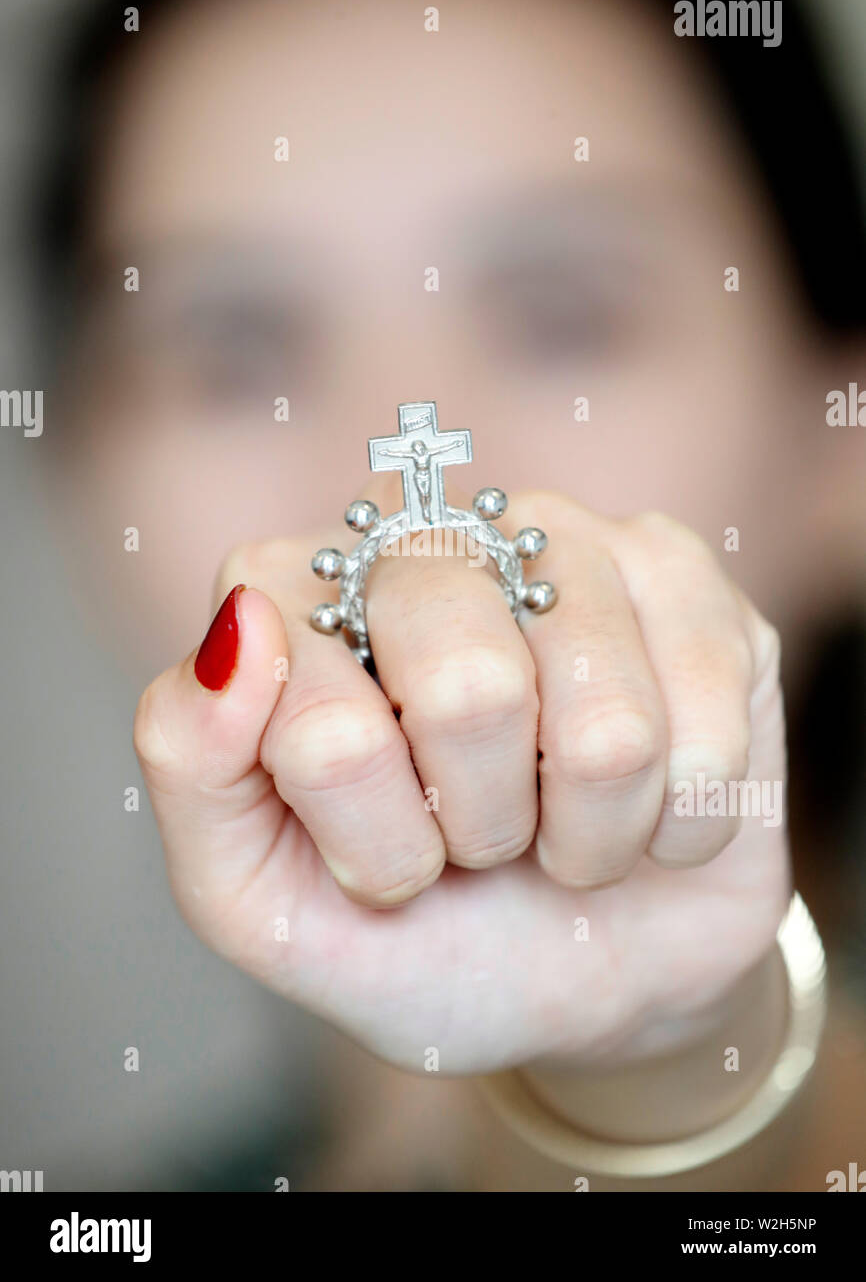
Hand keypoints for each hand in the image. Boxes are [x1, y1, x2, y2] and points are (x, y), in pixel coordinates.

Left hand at [134, 491, 789, 1074]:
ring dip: (586, 831)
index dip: (368, 835)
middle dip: (480, 824)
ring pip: (604, 726)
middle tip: (478, 838)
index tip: (382, 858)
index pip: (321, 720)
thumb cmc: (415, 928)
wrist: (582, 977)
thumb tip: (241, 625)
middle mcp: (429, 536)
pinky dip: (676, 825)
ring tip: (560, 820)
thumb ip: (196, 765)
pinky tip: (648, 807)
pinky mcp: (685, 581)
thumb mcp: (262, 897)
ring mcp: (567, 542)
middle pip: (470, 689)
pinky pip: (706, 728)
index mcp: (298, 598)